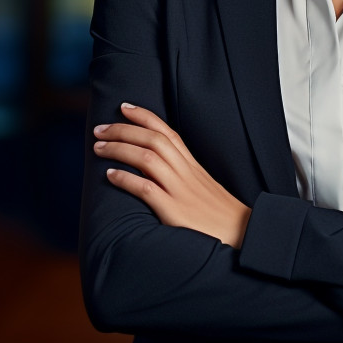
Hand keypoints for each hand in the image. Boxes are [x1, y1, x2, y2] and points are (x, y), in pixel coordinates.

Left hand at [93, 103, 251, 248]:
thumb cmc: (221, 214)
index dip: (144, 117)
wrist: (243, 235)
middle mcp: (186, 173)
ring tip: (98, 147)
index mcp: (193, 165)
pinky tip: (110, 175)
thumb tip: (161, 166)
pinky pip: (146, 189)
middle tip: (99, 128)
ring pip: (147, 158)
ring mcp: (180, 191)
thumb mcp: (205, 186)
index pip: (167, 132)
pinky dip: (125, 179)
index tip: (124, 107)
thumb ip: (185, 174)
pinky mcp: (174, 212)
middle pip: (153, 139)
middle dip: (123, 130)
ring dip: (119, 149)